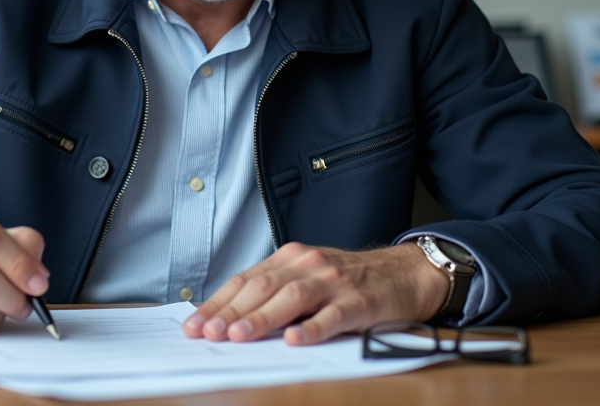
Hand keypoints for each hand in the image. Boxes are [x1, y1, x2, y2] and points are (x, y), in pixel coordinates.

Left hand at [182, 241, 448, 345]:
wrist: (406, 272)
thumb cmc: (351, 281)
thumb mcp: (308, 278)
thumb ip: (275, 292)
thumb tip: (229, 319)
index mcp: (290, 259)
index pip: (245, 281)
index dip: (217, 303)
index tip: (194, 325)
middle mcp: (308, 264)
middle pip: (262, 287)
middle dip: (231, 312)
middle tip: (208, 333)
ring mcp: (334, 281)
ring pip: (292, 298)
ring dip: (262, 318)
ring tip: (239, 337)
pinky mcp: (360, 301)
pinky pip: (334, 315)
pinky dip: (313, 328)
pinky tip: (295, 340)